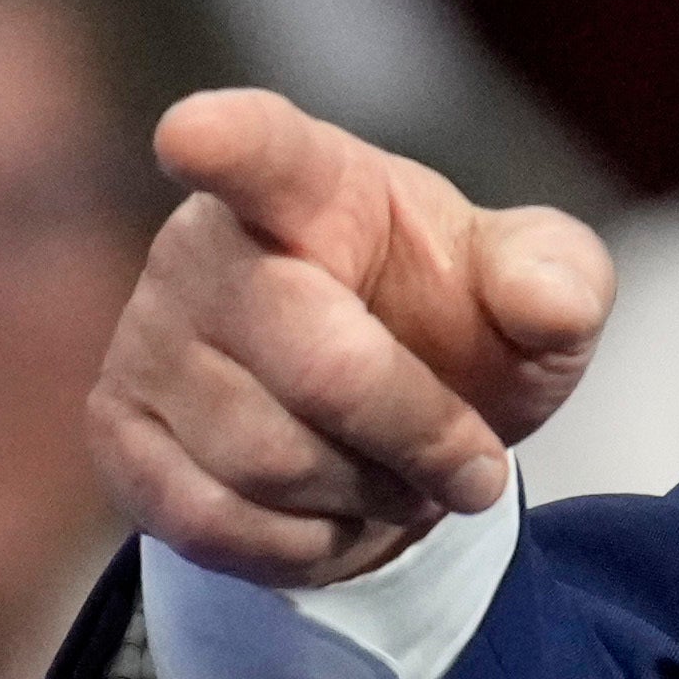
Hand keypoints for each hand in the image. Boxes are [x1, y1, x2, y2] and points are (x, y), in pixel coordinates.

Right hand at [91, 90, 612, 590]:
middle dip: (421, 435)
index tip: (193, 133)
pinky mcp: (119, 431)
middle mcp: (206, 247)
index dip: (226, 142)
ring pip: (269, 461)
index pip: (263, 152)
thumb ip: (560, 279)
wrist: (392, 430)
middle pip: (320, 365)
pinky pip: (212, 522)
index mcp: (311, 183)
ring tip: (396, 475)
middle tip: (474, 464)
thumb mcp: (534, 295)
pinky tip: (333, 512)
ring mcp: (148, 338)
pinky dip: (302, 544)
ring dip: (367, 493)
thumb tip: (549, 303)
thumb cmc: (455, 328)